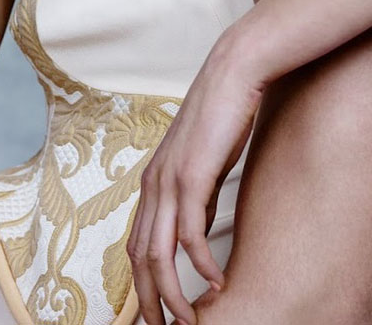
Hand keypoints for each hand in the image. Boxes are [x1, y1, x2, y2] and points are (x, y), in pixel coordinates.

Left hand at [127, 30, 263, 324]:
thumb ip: (198, 196)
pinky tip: (216, 281)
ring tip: (191, 320)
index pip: (136, 246)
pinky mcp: (193, 174)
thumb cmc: (224, 114)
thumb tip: (199, 231)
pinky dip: (200, 264)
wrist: (235, 72)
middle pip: (139, 258)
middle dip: (149, 302)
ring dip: (173, 294)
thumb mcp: (206, 163)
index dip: (141, 286)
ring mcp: (169, 179)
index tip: (155, 312)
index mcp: (153, 181)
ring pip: (159, 253)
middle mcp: (153, 183)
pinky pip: (190, 233)